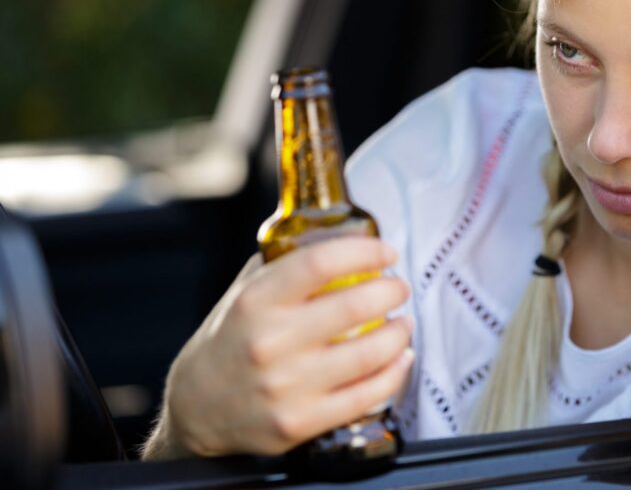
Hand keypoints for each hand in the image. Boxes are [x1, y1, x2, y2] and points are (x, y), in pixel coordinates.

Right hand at [159, 238, 412, 456]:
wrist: (197, 409)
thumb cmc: (230, 341)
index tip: (386, 252)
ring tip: (403, 323)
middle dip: (391, 290)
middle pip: (354, 306)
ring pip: (369, 353)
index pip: (321, 262)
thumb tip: (339, 236)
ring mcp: (287, 386)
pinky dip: (394, 373)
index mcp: (256, 302)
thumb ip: (285, 264)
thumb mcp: (243, 292)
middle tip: (398, 287)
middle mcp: (271, 342)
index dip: (364, 252)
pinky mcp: (301, 422)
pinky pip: (366, 395)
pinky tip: (401, 358)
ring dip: (399, 332)